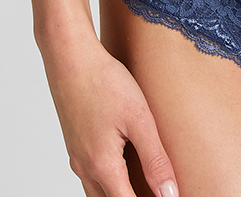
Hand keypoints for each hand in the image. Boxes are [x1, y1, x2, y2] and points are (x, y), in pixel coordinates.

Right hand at [42, 31, 179, 196]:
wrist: (70, 57)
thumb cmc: (104, 82)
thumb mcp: (139, 119)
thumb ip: (155, 159)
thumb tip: (170, 194)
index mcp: (102, 166)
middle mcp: (85, 168)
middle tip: (155, 190)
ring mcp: (77, 157)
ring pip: (98, 192)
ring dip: (119, 193)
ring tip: (142, 184)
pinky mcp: (75, 145)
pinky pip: (91, 176)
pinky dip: (109, 181)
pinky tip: (123, 167)